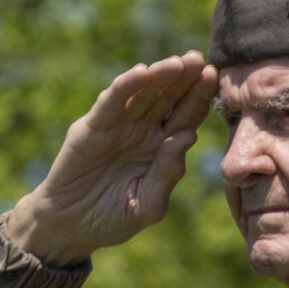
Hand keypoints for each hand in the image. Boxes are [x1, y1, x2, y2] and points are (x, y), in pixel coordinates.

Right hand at [4, 53, 218, 264]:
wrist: (72, 228)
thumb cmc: (114, 217)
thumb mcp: (149, 204)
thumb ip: (168, 174)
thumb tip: (188, 136)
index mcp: (163, 147)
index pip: (187, 116)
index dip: (200, 97)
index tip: (216, 77)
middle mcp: (143, 131)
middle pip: (168, 99)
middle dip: (184, 79)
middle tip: (200, 59)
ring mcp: (118, 127)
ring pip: (142, 96)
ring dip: (158, 77)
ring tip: (176, 62)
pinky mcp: (92, 129)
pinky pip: (110, 106)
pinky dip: (124, 89)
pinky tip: (140, 74)